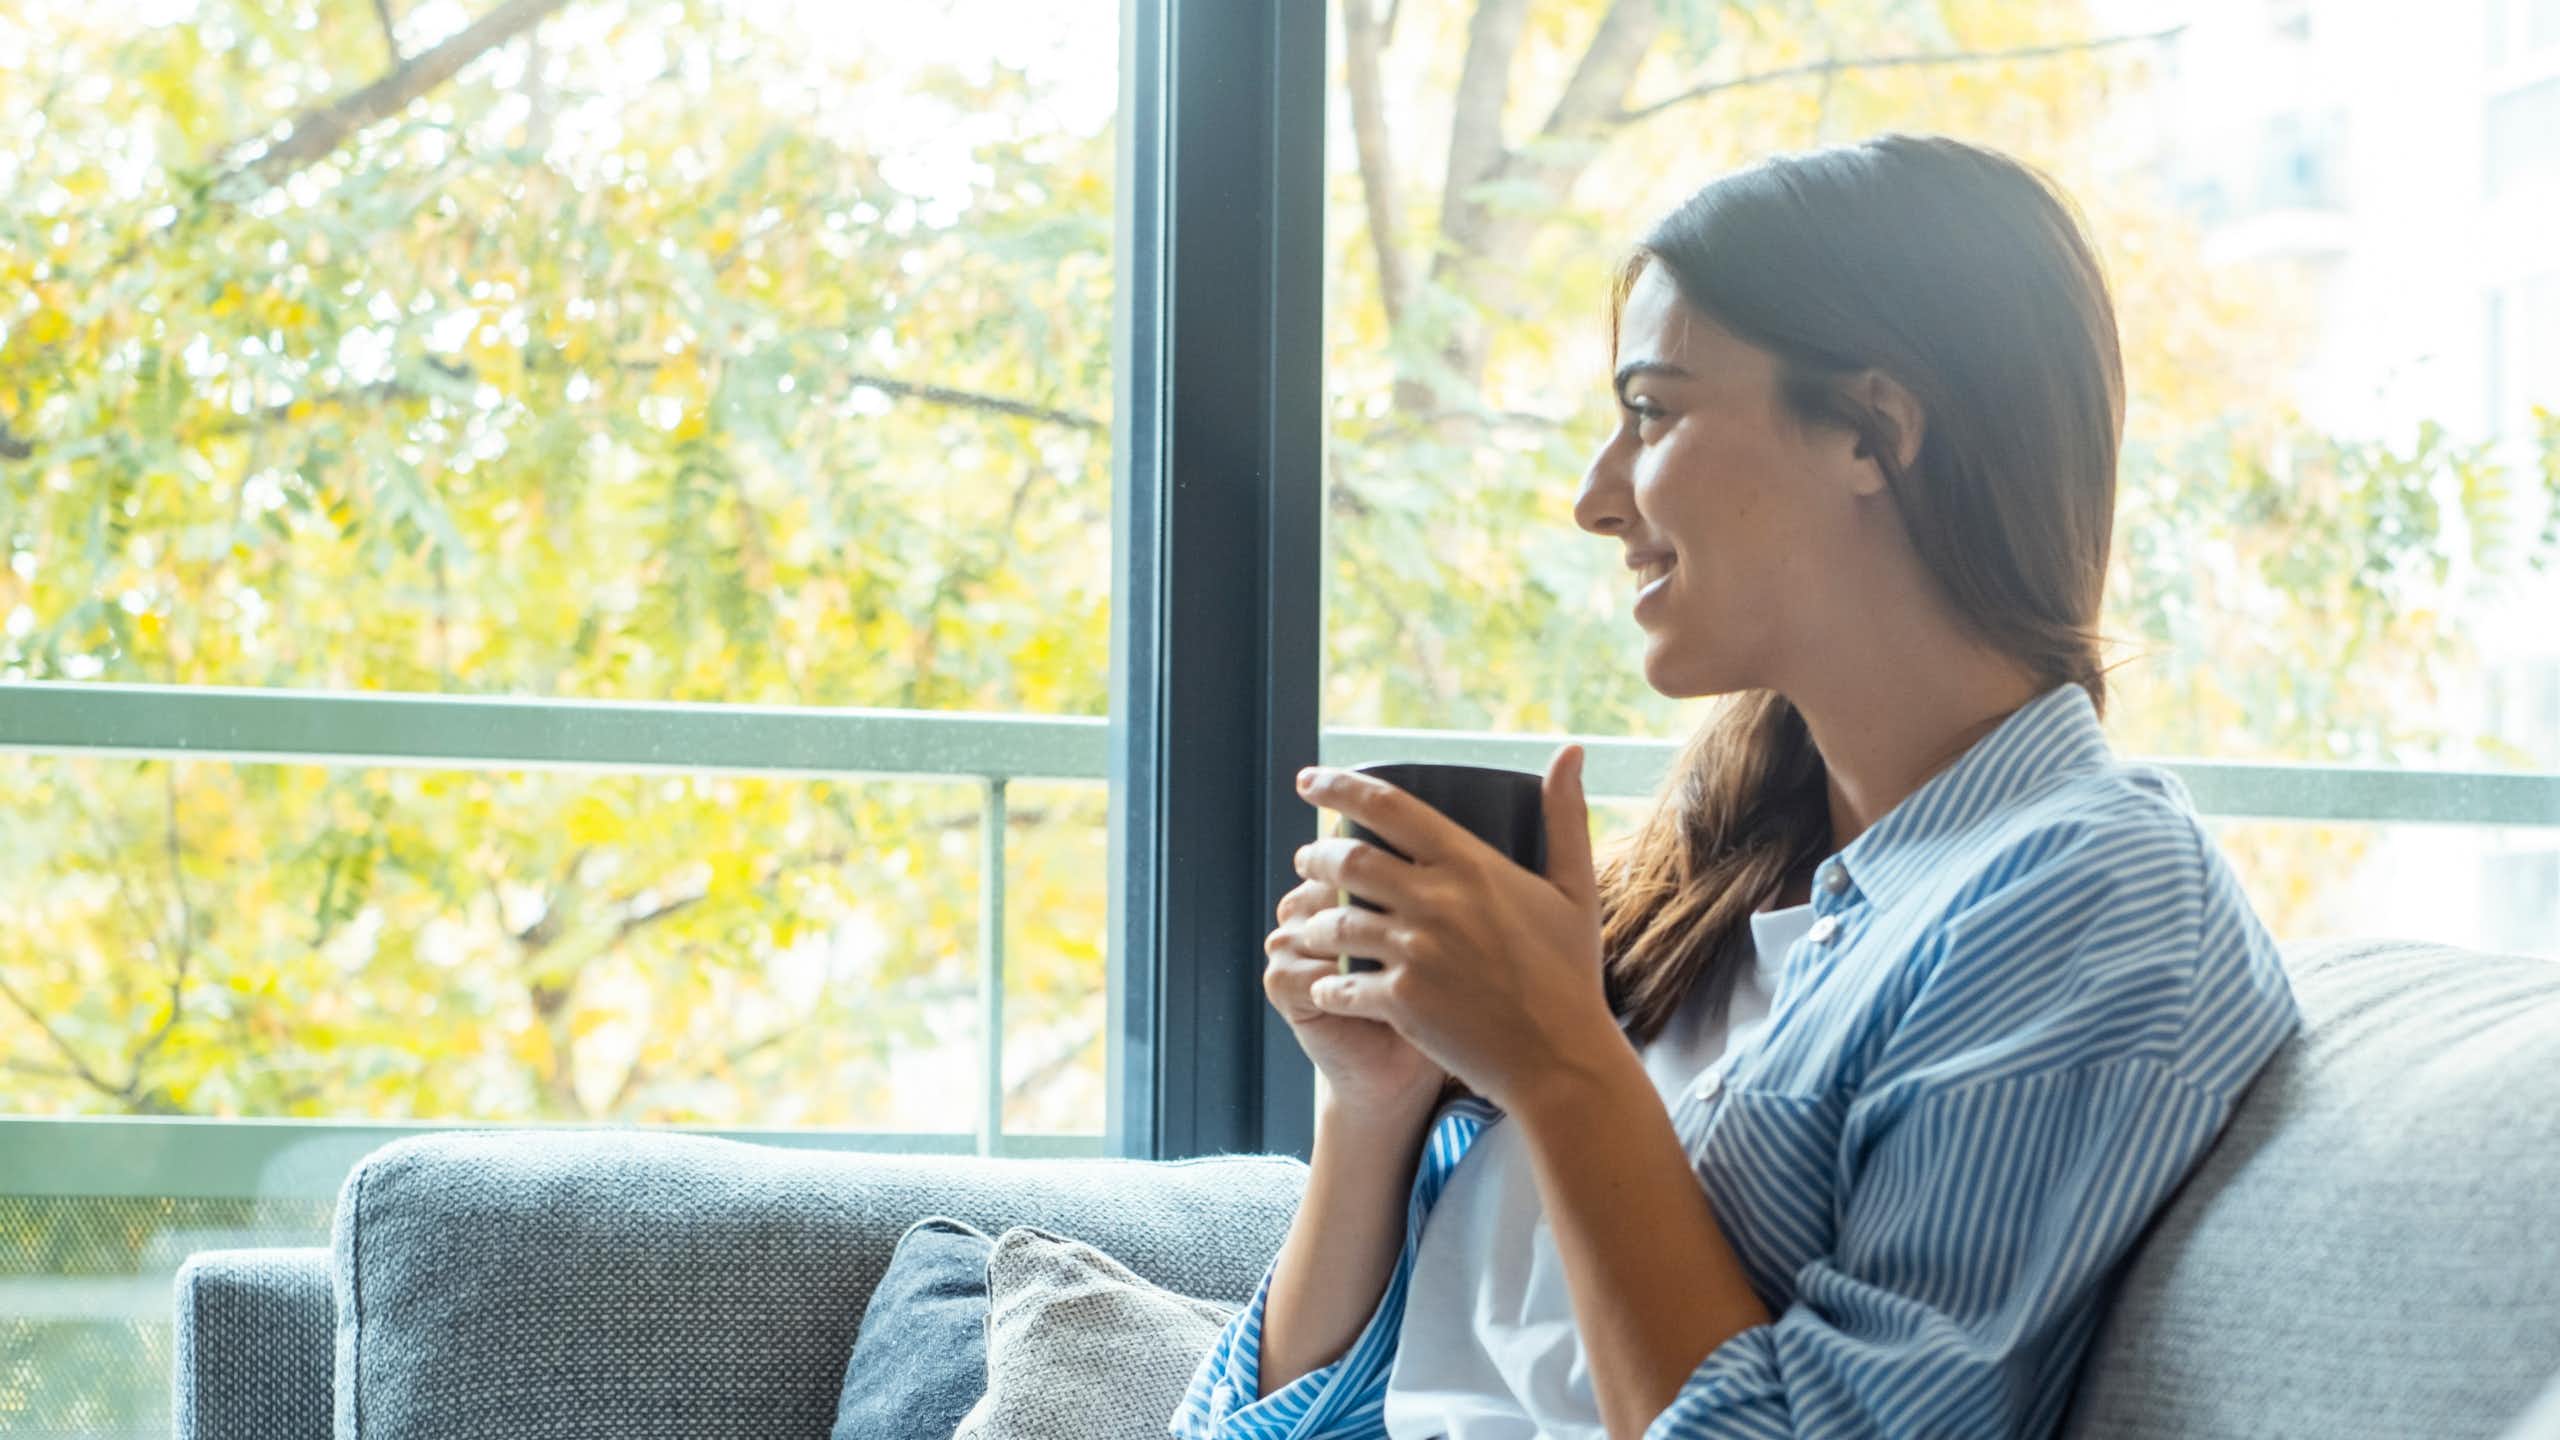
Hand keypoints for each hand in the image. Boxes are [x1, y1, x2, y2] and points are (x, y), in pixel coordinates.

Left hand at [1289, 745, 1620, 1112]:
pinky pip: (1341, 981)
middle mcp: (1437, 901)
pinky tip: (1324, 980)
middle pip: (1347, 860)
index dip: (1340, 787)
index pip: (1389, 808)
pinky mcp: (1402, 1001)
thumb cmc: (1570, 974)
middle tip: (1303, 858)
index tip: (1309, 781)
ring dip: (1309, 917)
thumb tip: (1570, 750)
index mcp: (1471, 865)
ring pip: (1334, 920)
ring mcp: (1416, 952)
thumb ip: (1565, 816)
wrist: (1561, 1059)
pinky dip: (1326, 979)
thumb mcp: (1575, 888)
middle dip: (1314, 855)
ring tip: (1303, 918)